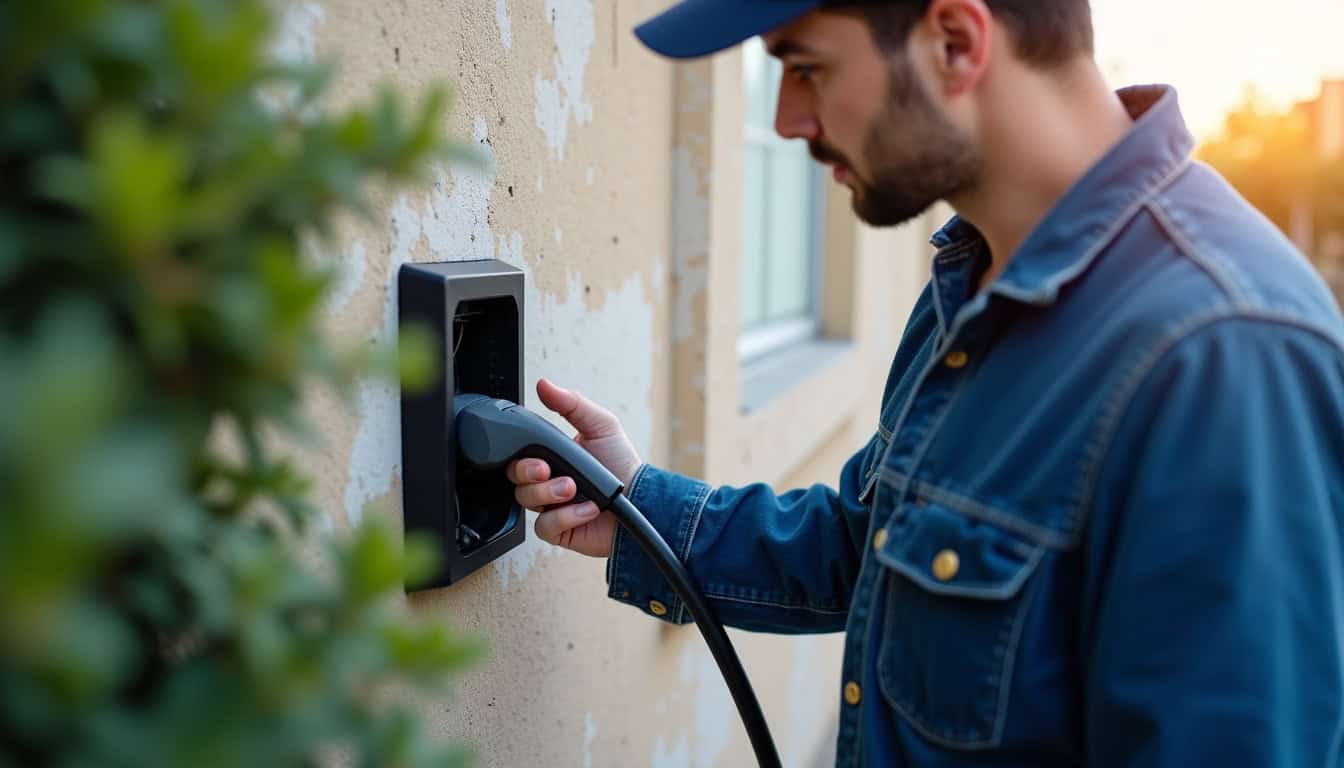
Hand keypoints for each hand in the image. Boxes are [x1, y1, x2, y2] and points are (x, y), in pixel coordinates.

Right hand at [507, 378, 641, 557]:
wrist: (643, 500)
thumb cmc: (622, 464)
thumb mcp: (601, 425)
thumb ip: (572, 404)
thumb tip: (545, 385)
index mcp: (552, 456)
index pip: (520, 454)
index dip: (521, 456)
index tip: (539, 456)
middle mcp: (548, 481)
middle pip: (515, 478)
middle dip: (529, 474)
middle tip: (548, 471)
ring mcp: (552, 506)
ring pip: (526, 501)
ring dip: (550, 494)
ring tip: (574, 489)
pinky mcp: (559, 530)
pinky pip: (544, 526)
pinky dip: (566, 518)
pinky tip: (586, 509)